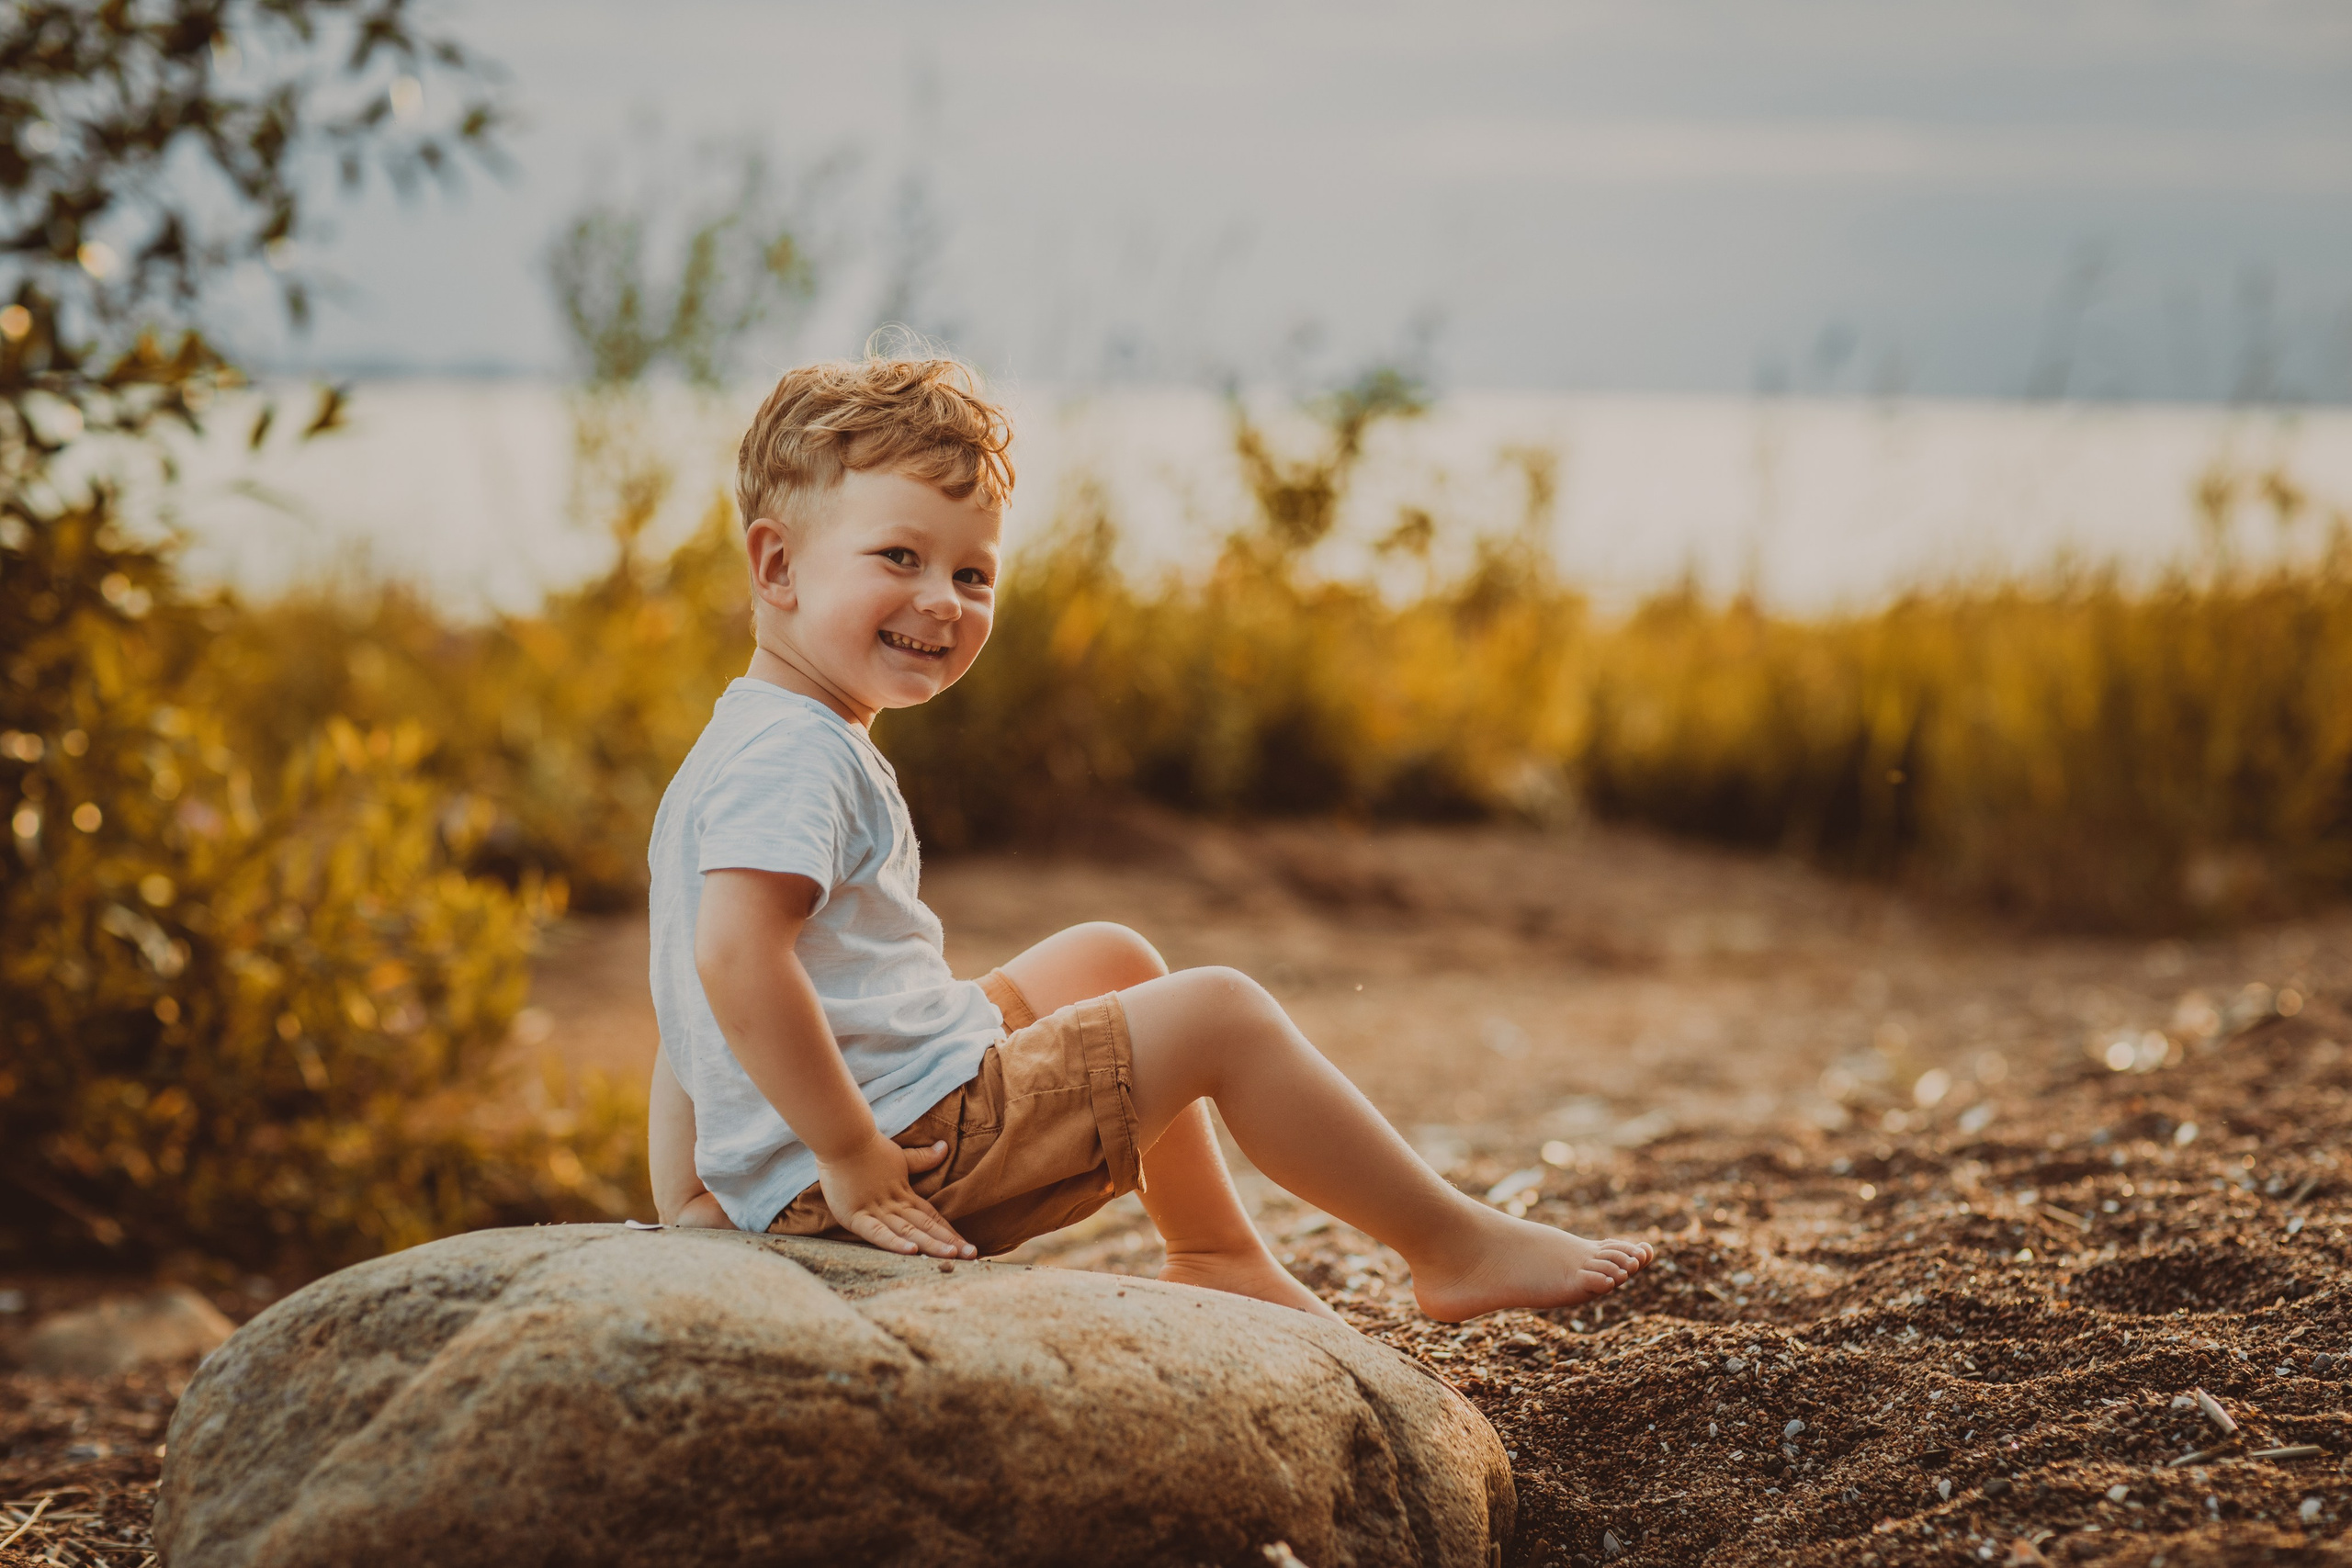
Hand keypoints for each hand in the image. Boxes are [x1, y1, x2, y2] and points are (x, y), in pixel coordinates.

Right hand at [815, 1133, 975, 1258]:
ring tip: (952, 1255)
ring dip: (930, 1244)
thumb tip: (944, 1147)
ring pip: (908, 1230)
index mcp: (904, 1194)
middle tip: (973, 1256)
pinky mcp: (855, 1216)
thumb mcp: (899, 1156)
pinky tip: (911, 1251)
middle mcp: (893, 1205)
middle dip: (949, 1242)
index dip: (950, 1232)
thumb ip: (922, 1159)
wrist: (842, 1137)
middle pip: (926, 1227)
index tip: (969, 1247)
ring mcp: (875, 1210)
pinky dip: (893, 1242)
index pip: (932, 1217)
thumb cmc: (868, 1148)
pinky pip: (877, 1232)